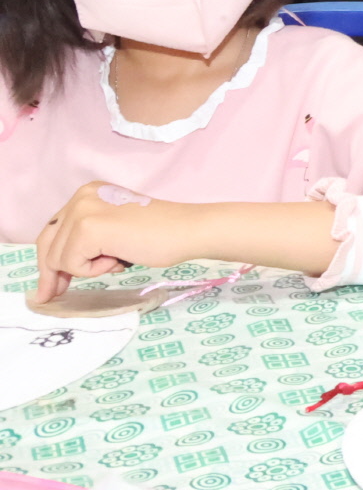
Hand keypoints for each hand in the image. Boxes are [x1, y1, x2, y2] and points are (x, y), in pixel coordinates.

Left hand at [34, 183, 192, 302]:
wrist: (188, 230)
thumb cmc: (160, 234)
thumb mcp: (113, 230)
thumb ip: (86, 239)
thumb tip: (53, 273)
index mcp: (88, 193)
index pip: (53, 231)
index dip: (50, 260)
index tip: (52, 285)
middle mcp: (81, 197)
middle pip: (47, 245)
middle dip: (51, 274)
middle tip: (52, 296)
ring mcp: (82, 210)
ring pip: (58, 258)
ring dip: (87, 269)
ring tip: (117, 259)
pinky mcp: (87, 228)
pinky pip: (72, 265)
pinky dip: (94, 271)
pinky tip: (118, 259)